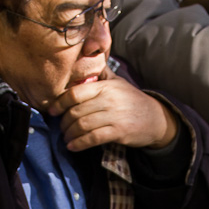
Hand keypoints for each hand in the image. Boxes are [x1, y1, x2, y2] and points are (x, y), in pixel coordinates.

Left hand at [47, 65, 178, 151]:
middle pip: (76, 111)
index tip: (53, 111)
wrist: (155, 118)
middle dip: (64, 123)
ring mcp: (114, 116)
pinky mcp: (118, 132)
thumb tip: (83, 61)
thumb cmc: (133, 100)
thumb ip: (101, 74)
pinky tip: (73, 146)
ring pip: (82, 125)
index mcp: (105, 86)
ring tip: (66, 138)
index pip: (75, 93)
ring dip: (70, 134)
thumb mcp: (118, 82)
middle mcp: (108, 100)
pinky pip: (93, 138)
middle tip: (61, 128)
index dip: (60, 103)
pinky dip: (79, 144)